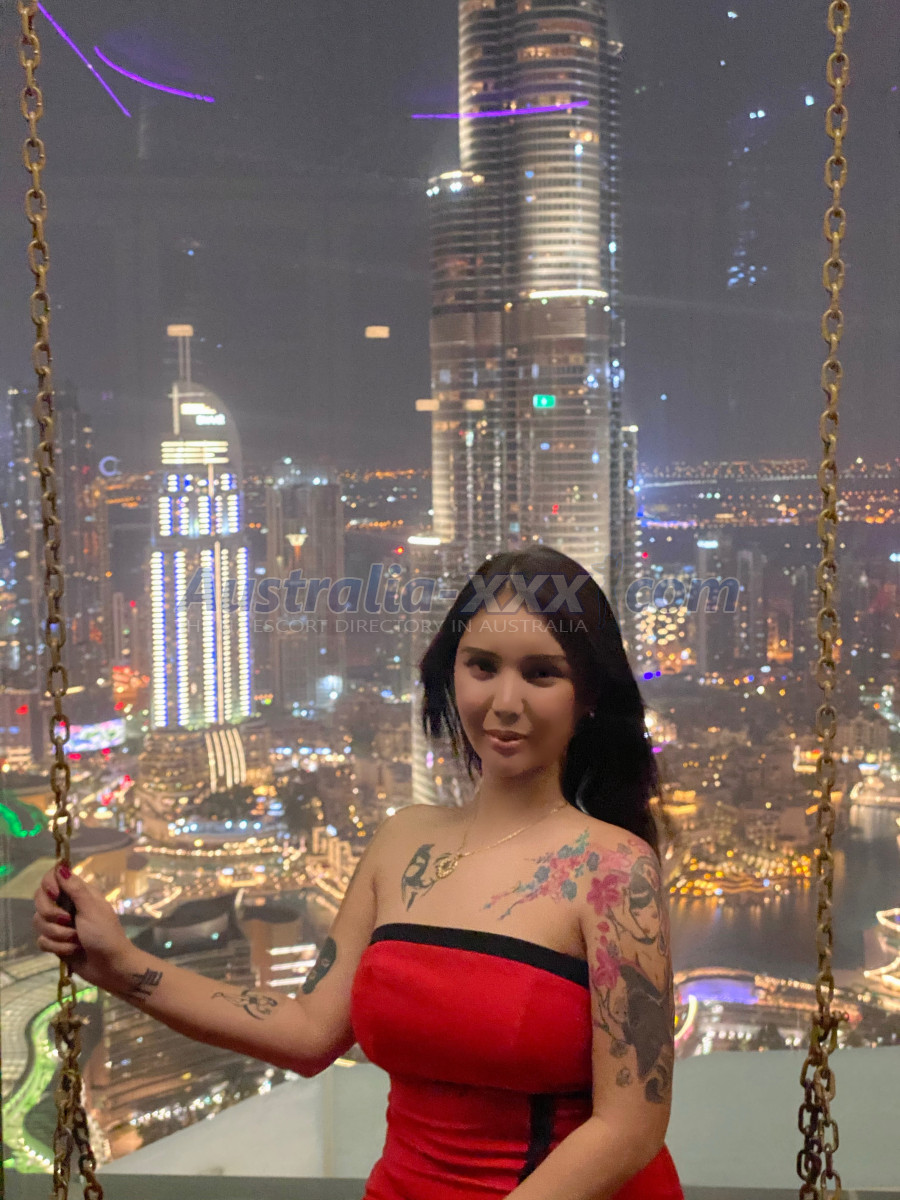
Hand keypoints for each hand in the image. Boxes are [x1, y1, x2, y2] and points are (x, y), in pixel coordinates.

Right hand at [32, 866, 133, 989]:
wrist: (110, 967)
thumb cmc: (105, 934)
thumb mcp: (92, 909)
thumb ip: (75, 889)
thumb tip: (61, 866)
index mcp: (79, 893)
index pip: (52, 877)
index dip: (49, 885)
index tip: (56, 895)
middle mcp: (67, 905)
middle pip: (40, 899)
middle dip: (51, 914)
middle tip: (68, 921)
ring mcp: (60, 925)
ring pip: (39, 922)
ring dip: (58, 934)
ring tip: (76, 940)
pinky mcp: (56, 943)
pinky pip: (42, 941)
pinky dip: (57, 947)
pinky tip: (73, 951)